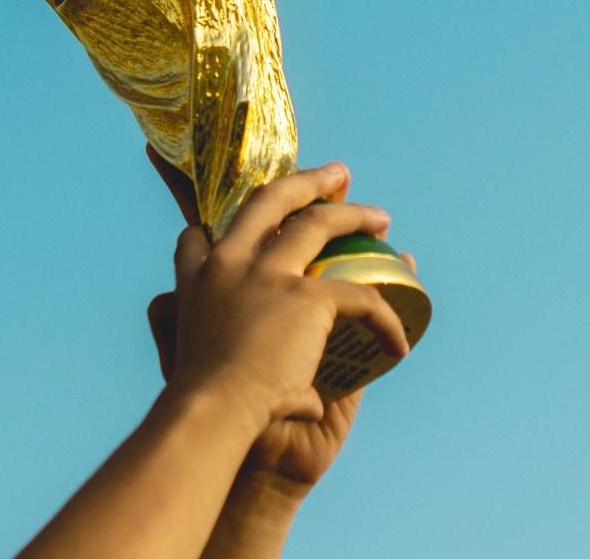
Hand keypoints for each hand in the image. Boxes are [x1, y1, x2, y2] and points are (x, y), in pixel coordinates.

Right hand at [145, 148, 413, 489]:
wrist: (211, 414)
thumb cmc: (204, 408)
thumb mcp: (192, 370)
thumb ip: (242, 378)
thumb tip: (306, 398)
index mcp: (194, 283)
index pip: (197, 238)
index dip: (214, 231)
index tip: (232, 228)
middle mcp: (228, 265)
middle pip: (268, 202)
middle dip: (305, 183)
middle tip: (336, 175)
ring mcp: (267, 275)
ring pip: (318, 224)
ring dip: (354, 215)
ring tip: (380, 217)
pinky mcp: (305, 297)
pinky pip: (359, 296)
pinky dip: (385, 320)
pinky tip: (398, 342)